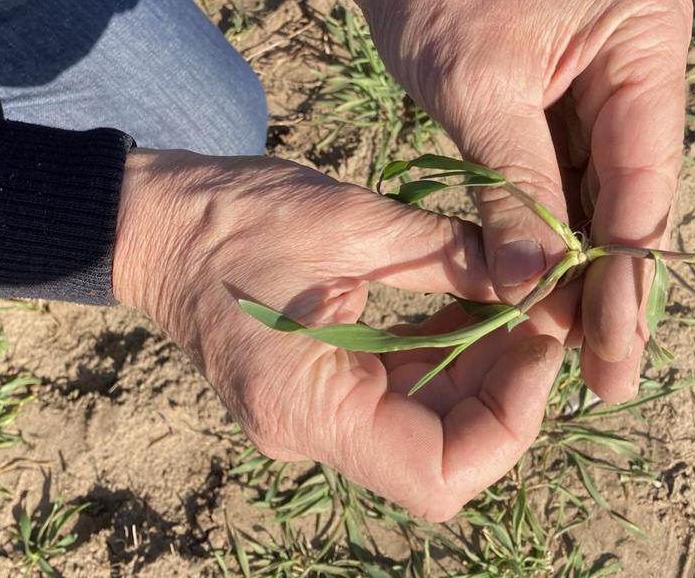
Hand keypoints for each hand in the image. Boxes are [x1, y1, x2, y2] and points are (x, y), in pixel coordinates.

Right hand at [113, 150, 563, 519]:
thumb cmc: (232, 218)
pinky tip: (475, 302)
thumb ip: (452, 256)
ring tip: (517, 300)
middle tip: (543, 310)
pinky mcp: (319, 389)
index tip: (537, 341)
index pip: (440, 475)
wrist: (151, 223)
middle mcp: (314, 433)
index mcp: (311, 410)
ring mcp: (315, 417)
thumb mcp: (351, 223)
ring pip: (430, 426)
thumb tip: (539, 275)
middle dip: (507, 388)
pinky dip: (447, 356)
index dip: (510, 420)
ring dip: (483, 371)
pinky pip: (401, 393)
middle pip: (444, 455)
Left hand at [342, 0, 692, 402]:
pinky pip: (571, 187)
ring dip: (586, 278)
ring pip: (603, 202)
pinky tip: (552, 303)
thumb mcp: (476, 91)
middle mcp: (645, 70)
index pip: (644, 180)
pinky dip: (556, 242)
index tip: (612, 349)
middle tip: (610, 380)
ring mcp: (612, 91)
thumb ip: (513, 191)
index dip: (625, 274)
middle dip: (613, 290)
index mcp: (645, 44)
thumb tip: (532, 293)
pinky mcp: (571, 109)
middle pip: (634, 200)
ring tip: (588, 362)